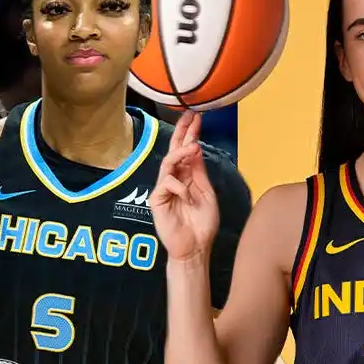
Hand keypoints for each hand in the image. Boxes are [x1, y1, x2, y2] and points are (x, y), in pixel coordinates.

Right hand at [150, 111, 219, 261]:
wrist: (195, 247)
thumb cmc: (201, 224)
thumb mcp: (206, 193)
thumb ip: (199, 172)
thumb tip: (196, 148)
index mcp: (187, 177)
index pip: (187, 151)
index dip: (190, 134)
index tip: (196, 118)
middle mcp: (174, 179)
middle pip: (174, 150)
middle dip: (181, 132)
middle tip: (189, 116)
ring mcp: (164, 188)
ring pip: (168, 163)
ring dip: (181, 153)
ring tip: (194, 147)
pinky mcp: (157, 199)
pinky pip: (166, 184)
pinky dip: (179, 187)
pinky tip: (187, 196)